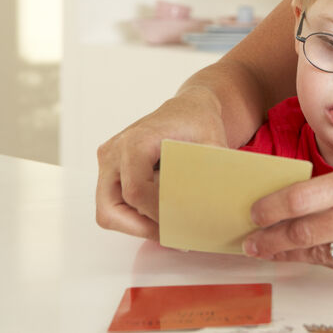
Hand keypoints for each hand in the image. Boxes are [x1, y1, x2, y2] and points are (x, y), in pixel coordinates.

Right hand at [95, 88, 227, 238]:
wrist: (189, 108)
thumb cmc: (199, 122)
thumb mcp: (213, 144)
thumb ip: (211, 175)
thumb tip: (213, 210)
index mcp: (136, 141)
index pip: (135, 191)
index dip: (155, 214)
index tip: (180, 224)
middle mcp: (114, 151)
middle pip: (110, 208)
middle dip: (140, 228)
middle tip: (171, 235)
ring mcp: (108, 160)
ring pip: (108, 210)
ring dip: (135, 224)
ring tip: (168, 227)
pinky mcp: (110, 168)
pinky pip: (113, 202)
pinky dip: (134, 214)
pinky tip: (161, 213)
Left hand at [242, 161, 332, 278]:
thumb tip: (295, 200)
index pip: (305, 198)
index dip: (272, 209)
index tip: (254, 213)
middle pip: (305, 232)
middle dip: (271, 239)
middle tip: (251, 242)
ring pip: (320, 254)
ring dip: (292, 254)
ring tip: (273, 250)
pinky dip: (325, 260)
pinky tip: (312, 255)